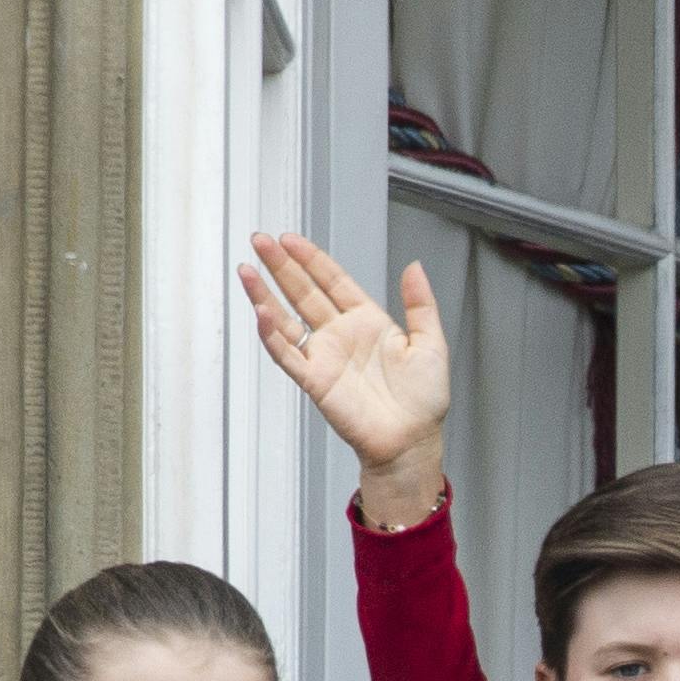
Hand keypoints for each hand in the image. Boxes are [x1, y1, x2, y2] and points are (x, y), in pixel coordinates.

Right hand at [241, 233, 452, 529]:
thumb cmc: (424, 401)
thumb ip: (421, 304)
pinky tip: (261, 312)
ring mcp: (325, 356)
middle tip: (260, 241)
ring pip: (287, 318)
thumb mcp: (431, 343)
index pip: (333, 281)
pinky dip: (272, 334)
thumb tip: (413, 266)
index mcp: (368, 321)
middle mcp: (341, 335)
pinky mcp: (316, 380)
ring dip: (266, 294)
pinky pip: (288, 354)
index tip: (291, 239)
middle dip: (281, 266)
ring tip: (248, 269)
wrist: (413, 441)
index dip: (311, 259)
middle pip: (304, 292)